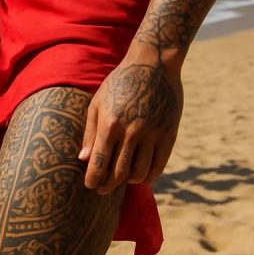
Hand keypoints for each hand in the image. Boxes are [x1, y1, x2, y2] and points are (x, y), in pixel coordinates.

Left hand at [79, 48, 182, 192]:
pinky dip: (149, 176)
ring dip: (128, 182)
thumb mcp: (97, 103)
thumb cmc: (118, 83)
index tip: (90, 186)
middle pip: (118, 172)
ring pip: (140, 172)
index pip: (99, 163)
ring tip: (121, 181)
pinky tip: (141, 176)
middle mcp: (132, 132)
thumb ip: (91, 132)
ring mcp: (153, 134)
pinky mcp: (170, 133)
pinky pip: (159, 164)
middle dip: (108, 185)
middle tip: (102, 190)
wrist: (153, 64)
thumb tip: (83, 159)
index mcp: (110, 124)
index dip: (93, 179)